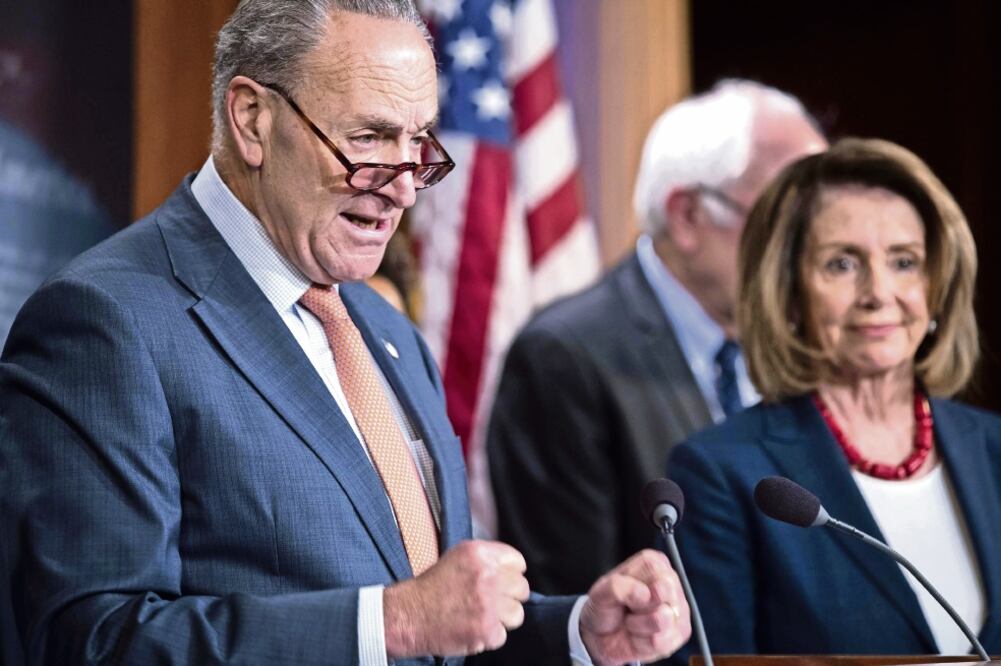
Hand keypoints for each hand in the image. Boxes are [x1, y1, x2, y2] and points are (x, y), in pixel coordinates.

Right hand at [383, 540, 529, 657]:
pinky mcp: (486, 629)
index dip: (510, 574)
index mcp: (479, 553)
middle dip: (508, 597)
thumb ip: (486, 560)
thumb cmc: (430, 588)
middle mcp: (487, 575)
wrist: (407, 615)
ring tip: (480, 617)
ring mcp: (488, 603)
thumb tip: (510, 570)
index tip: (502, 582)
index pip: (518, 562)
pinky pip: (502, 635)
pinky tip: (471, 629)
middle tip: (490, 603)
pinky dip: (488, 637)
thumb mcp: (458, 558)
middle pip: (521, 588)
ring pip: (517, 614)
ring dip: (502, 619)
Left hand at [579, 549, 691, 664]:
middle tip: (629, 608)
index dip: (633, 585)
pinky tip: (639, 636)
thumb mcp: (600, 592)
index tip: (623, 592)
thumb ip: (619, 587)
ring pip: (661, 619)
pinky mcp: (682, 632)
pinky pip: (663, 642)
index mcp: (653, 564)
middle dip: (638, 606)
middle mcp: (671, 582)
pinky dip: (643, 643)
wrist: (603, 637)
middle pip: (663, 592)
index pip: (652, 568)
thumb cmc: (606, 608)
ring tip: (632, 622)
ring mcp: (680, 607)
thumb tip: (645, 594)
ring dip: (638, 626)